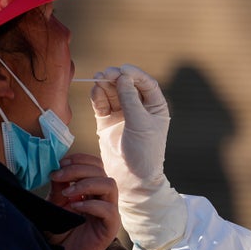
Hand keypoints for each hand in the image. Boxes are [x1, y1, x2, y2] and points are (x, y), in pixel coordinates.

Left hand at [46, 152, 119, 249]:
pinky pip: (108, 209)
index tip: (60, 163)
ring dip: (86, 183)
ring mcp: (109, 211)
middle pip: (101, 171)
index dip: (79, 159)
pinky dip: (91, 204)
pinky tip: (74, 207)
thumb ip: (59, 188)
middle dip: (78, 169)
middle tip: (58, 176)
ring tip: (67, 192)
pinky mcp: (111, 226)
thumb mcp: (55, 206)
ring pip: (109, 185)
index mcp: (93, 189)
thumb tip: (58, 169)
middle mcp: (103, 197)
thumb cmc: (61, 233)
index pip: (95, 164)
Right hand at [89, 65, 186, 249]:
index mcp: (155, 107)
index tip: (122, 70)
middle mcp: (139, 108)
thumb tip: (123, 77)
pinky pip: (102, 104)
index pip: (145, 84)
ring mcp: (122, 115)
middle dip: (116, 78)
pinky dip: (98, 96)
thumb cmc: (144, 153)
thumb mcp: (140, 124)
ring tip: (98, 80)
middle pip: (126, 85)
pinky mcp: (107, 123)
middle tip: (105, 74)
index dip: (134, 74)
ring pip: (112, 93)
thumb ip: (130, 99)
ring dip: (105, 85)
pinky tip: (95, 91)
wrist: (132, 180)